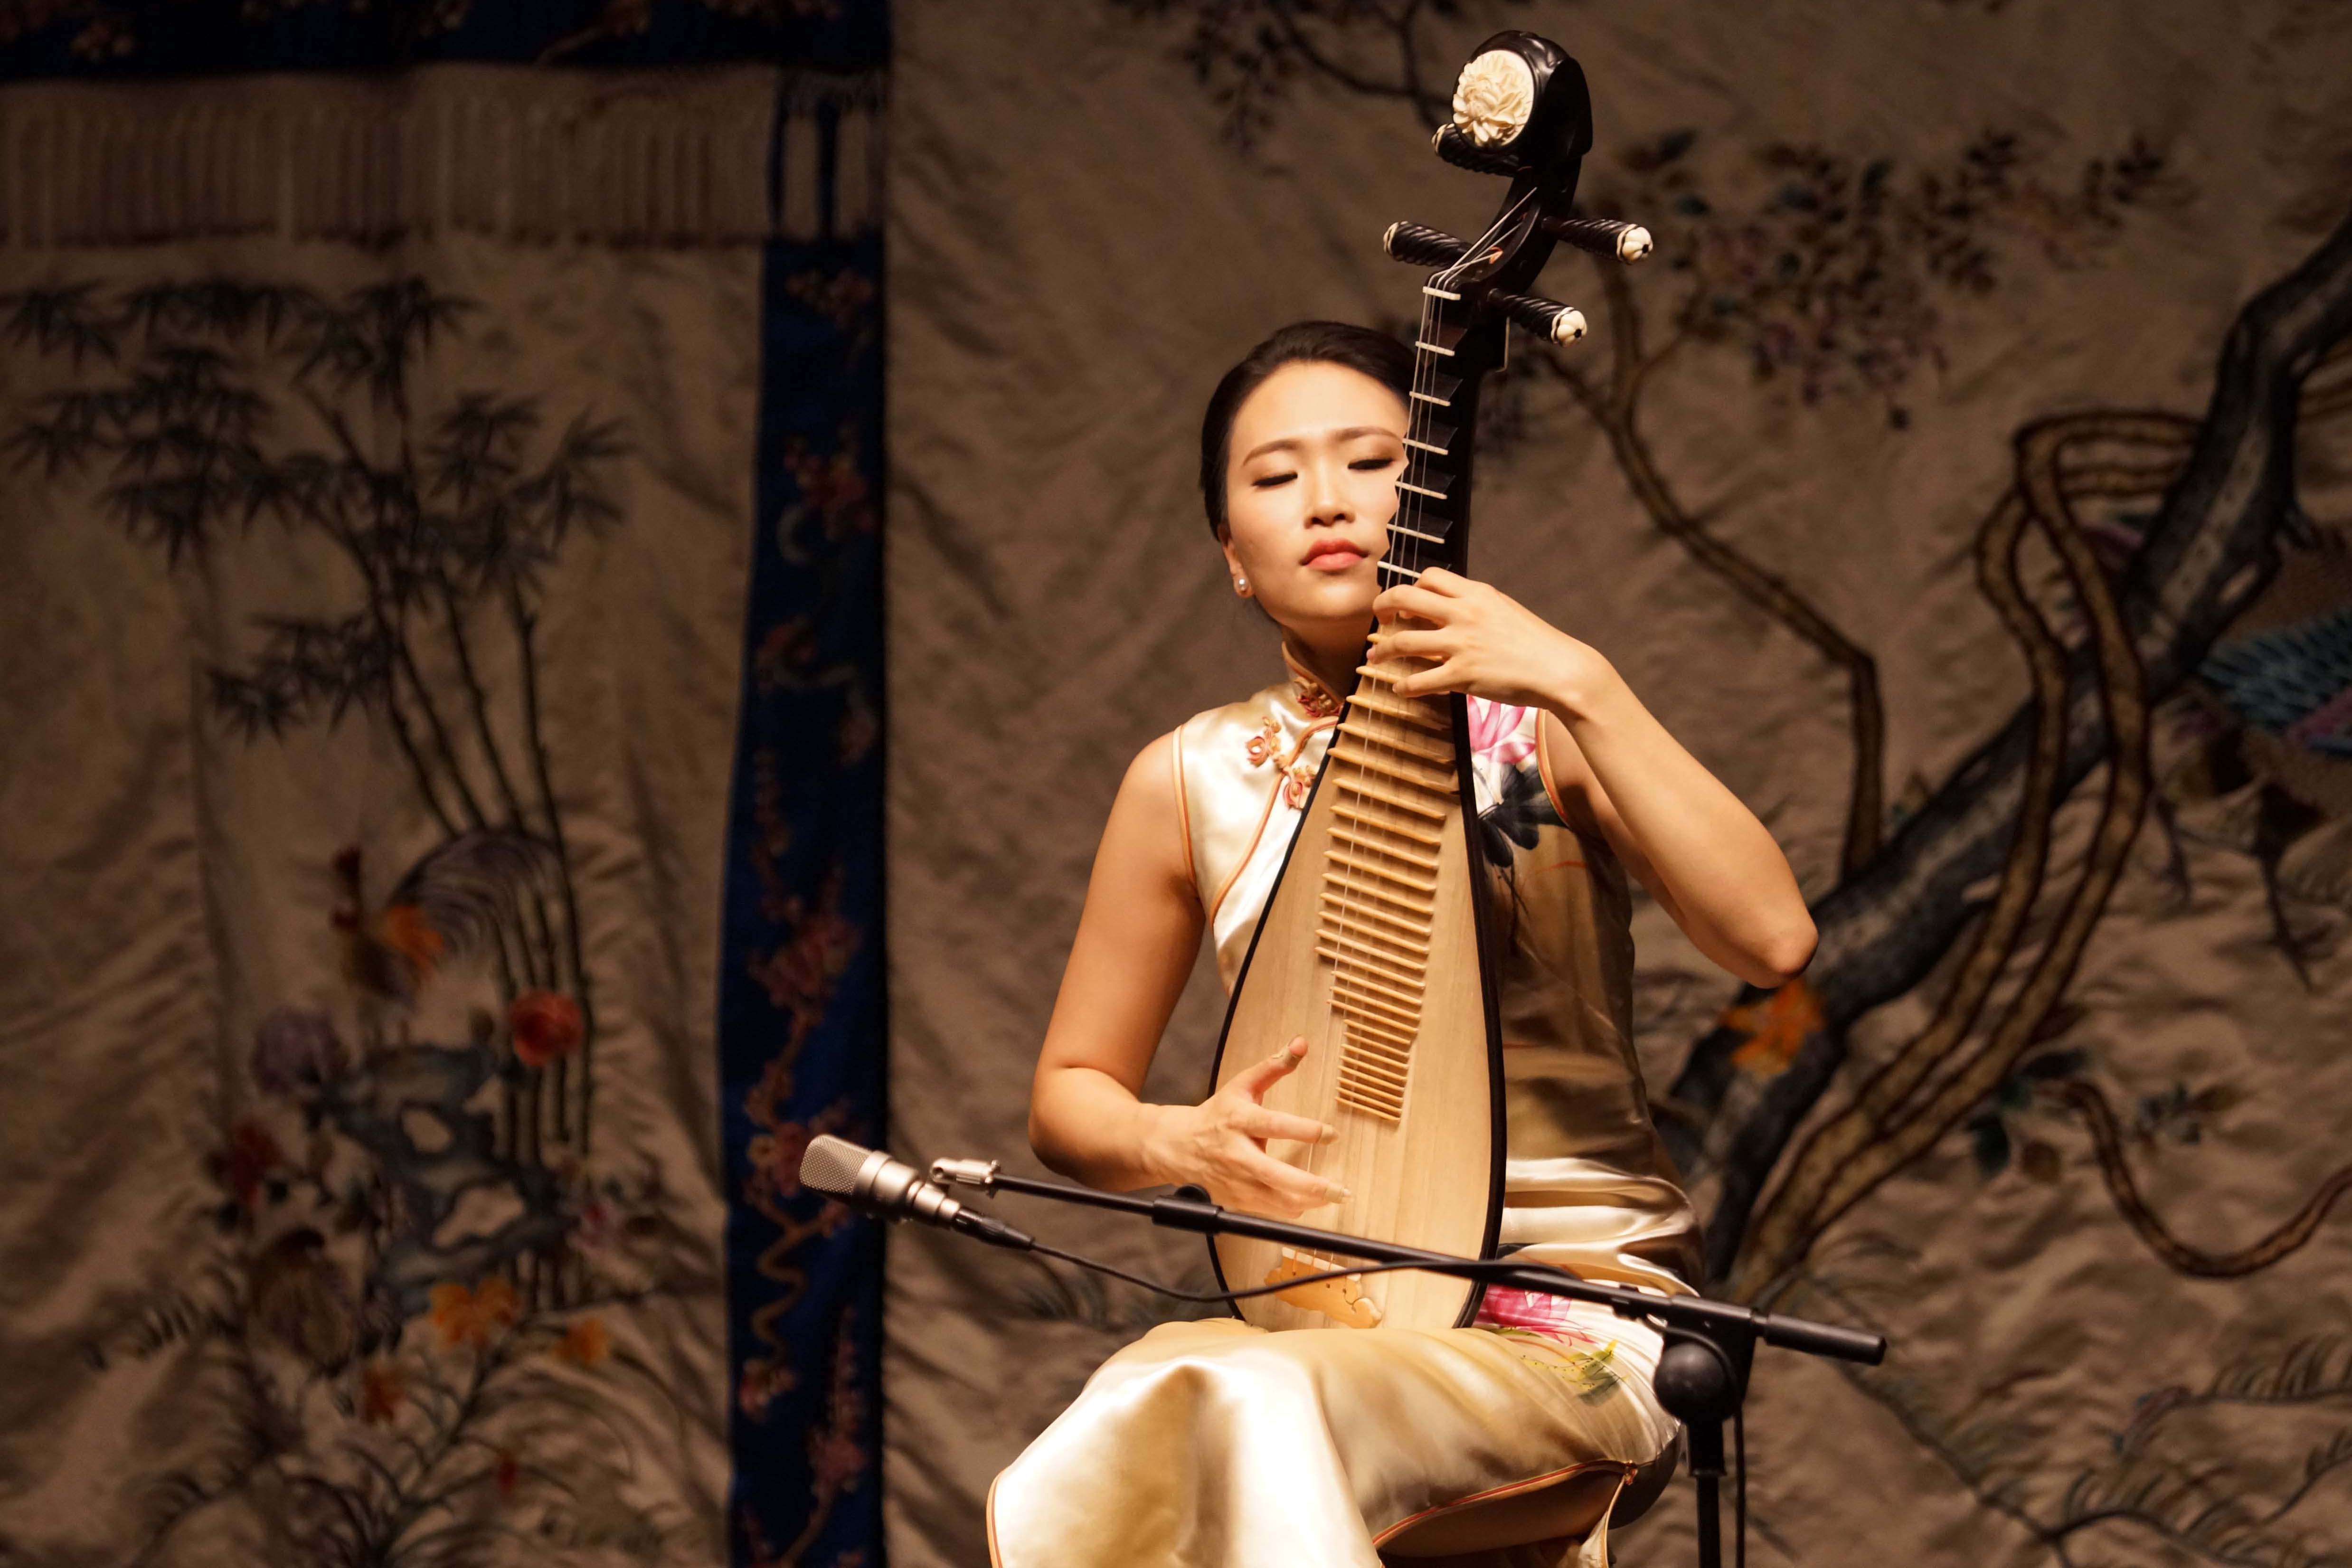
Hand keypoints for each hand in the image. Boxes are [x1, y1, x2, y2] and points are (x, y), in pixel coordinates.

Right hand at [1139, 1038, 1342, 1216]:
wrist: (1177, 1146)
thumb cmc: (1217, 1114)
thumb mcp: (1241, 1085)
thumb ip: (1273, 1066)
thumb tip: (1301, 1044)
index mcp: (1239, 1121)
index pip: (1275, 1125)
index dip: (1305, 1130)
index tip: (1331, 1134)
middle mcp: (1237, 1154)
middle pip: (1276, 1174)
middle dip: (1311, 1185)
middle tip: (1340, 1189)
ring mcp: (1235, 1181)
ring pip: (1275, 1199)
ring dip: (1308, 1201)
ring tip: (1333, 1196)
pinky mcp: (1235, 1200)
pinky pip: (1268, 1211)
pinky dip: (1291, 1208)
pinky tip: (1308, 1202)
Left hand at [1371, 568, 1617, 714]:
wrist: (1559, 669)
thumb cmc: (1534, 642)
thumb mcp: (1504, 610)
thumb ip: (1475, 606)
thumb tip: (1448, 608)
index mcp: (1477, 593)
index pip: (1429, 577)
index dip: (1410, 587)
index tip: (1405, 603)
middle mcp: (1465, 613)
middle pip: (1405, 598)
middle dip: (1382, 607)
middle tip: (1379, 620)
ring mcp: (1462, 645)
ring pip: (1404, 641)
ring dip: (1383, 651)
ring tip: (1375, 659)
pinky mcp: (1463, 675)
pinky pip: (1420, 681)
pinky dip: (1403, 685)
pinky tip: (1399, 688)